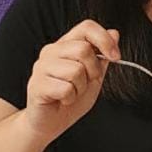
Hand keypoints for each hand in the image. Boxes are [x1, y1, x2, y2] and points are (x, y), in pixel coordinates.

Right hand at [25, 20, 119, 141]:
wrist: (51, 123)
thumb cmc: (71, 99)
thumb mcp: (94, 76)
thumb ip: (102, 56)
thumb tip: (114, 32)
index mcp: (65, 45)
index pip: (86, 27)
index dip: (104, 40)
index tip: (116, 57)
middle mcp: (51, 51)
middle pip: (83, 49)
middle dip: (93, 71)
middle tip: (85, 84)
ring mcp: (41, 67)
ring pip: (75, 70)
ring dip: (80, 88)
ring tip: (71, 93)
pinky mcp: (36, 85)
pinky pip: (65, 89)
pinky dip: (70, 99)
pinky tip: (62, 100)